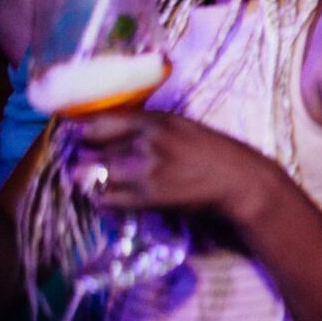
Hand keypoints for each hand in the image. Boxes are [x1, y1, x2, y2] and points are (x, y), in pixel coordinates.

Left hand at [72, 110, 278, 220]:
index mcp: (156, 120)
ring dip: (92, 181)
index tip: (80, 139)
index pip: (99, 122)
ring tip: (99, 184)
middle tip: (87, 166)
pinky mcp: (147, 197)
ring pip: (94, 176)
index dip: (83, 133)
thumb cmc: (215, 153)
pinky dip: (104, 200)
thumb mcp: (182, 128)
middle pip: (90, 150)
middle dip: (85, 159)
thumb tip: (110, 135)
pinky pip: (107, 199)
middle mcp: (146, 141)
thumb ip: (148, 129)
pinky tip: (115, 199)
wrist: (240, 180)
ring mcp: (146, 170)